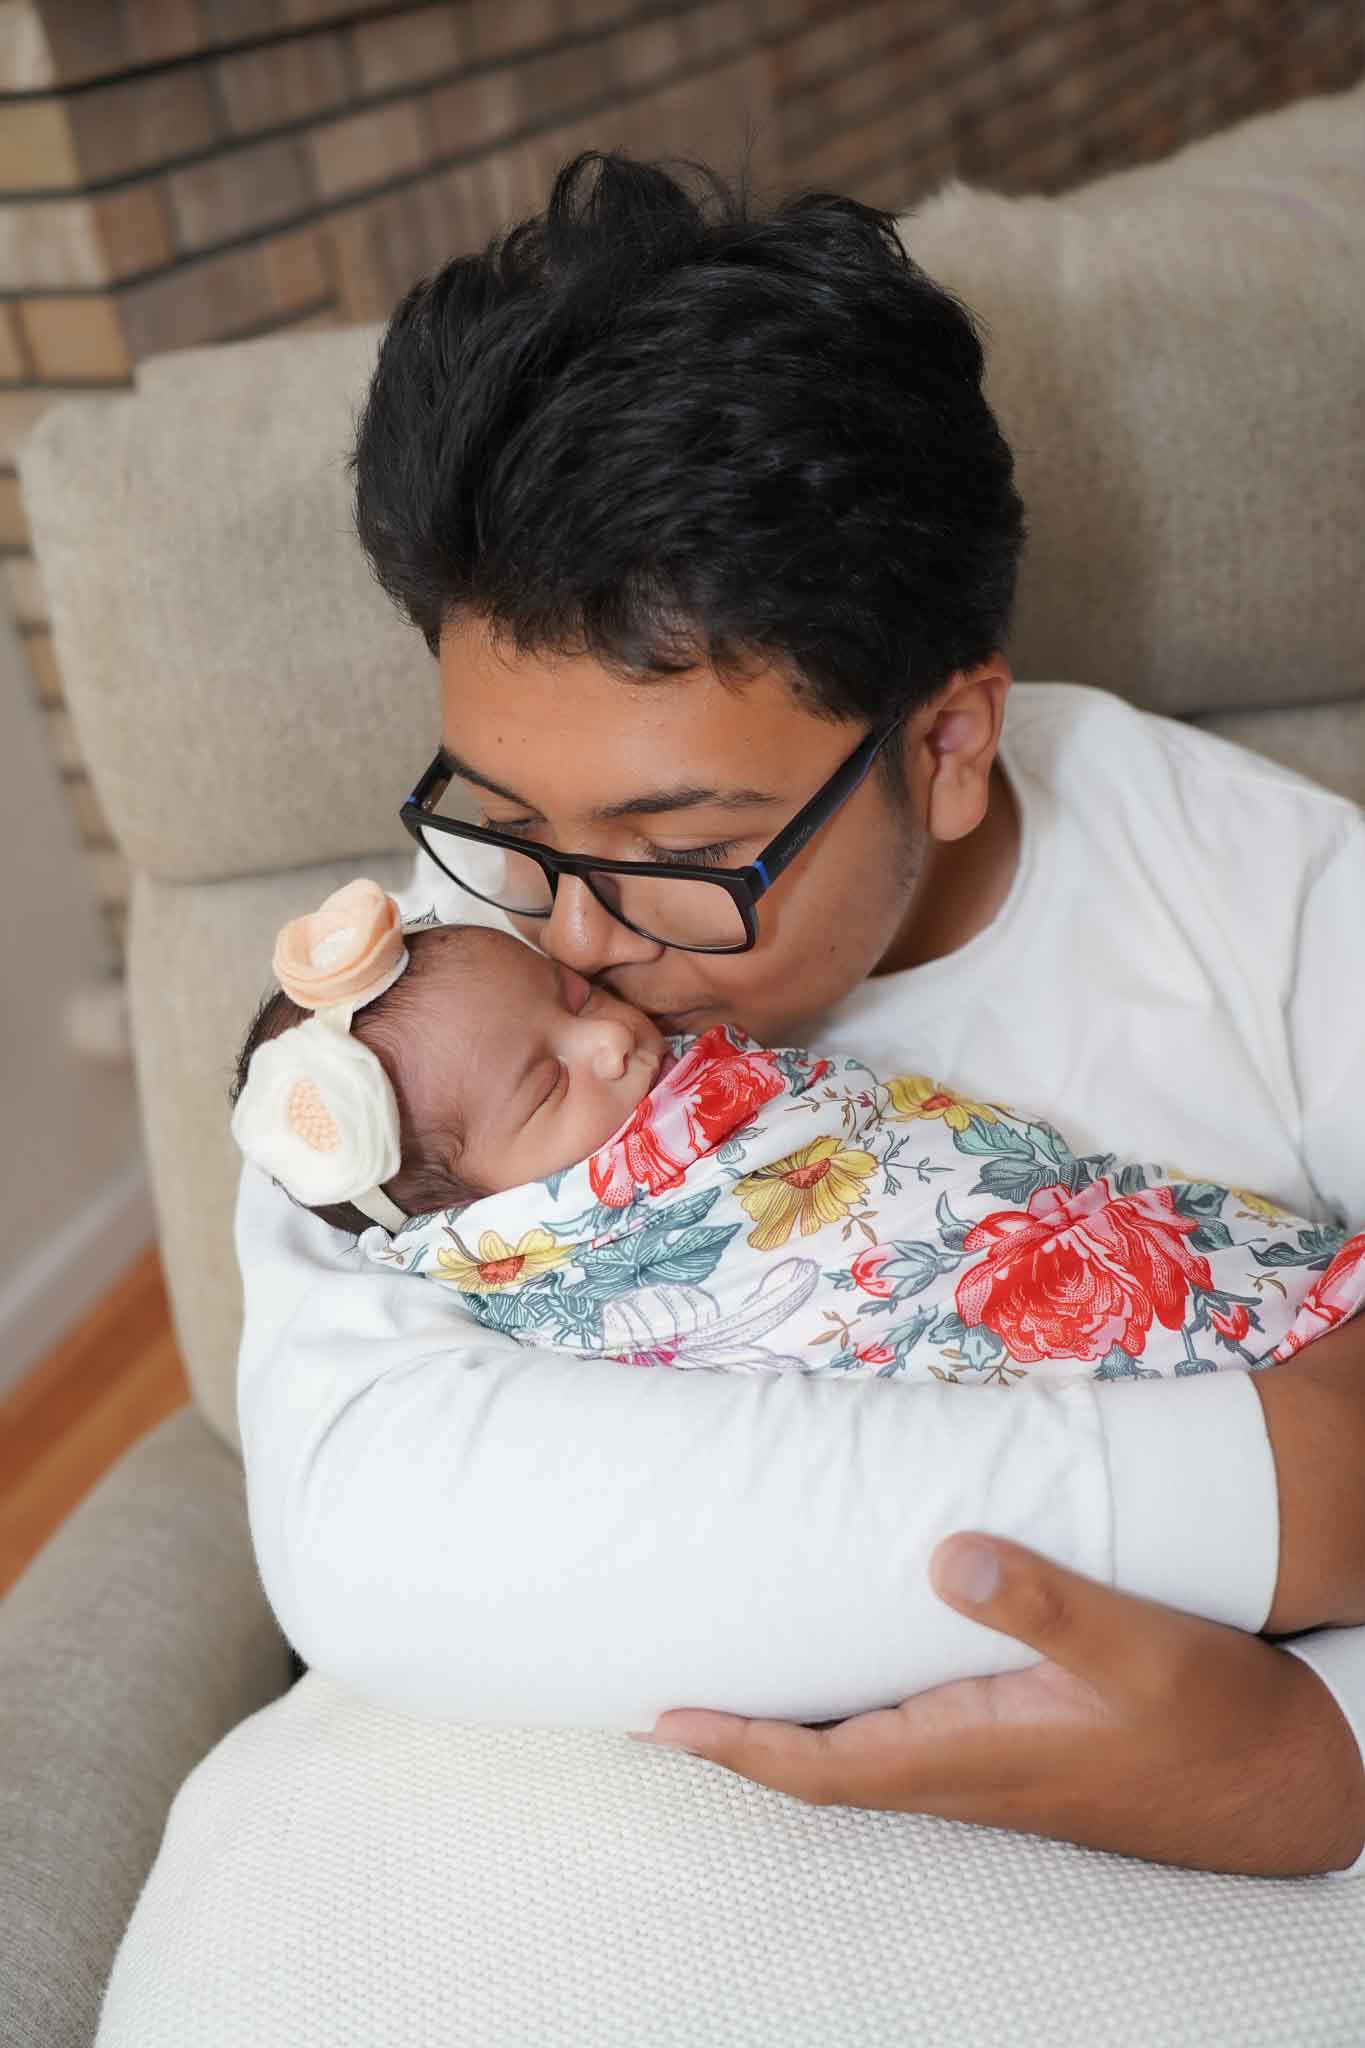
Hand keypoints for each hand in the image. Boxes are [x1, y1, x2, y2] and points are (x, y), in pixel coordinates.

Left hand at [630, 1534, 1364, 1877]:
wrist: (1283, 1781)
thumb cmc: (1211, 1719)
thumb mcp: (1134, 1648)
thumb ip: (1044, 1604)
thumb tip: (949, 1556)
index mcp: (971, 1756)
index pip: (822, 1767)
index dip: (737, 1745)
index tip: (662, 1719)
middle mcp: (962, 1771)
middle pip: (819, 1768)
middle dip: (736, 1737)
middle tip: (660, 1696)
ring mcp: (985, 1765)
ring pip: (857, 1757)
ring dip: (786, 1725)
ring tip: (725, 1676)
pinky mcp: (1012, 1748)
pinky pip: (901, 1739)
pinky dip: (848, 1712)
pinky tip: (844, 1669)